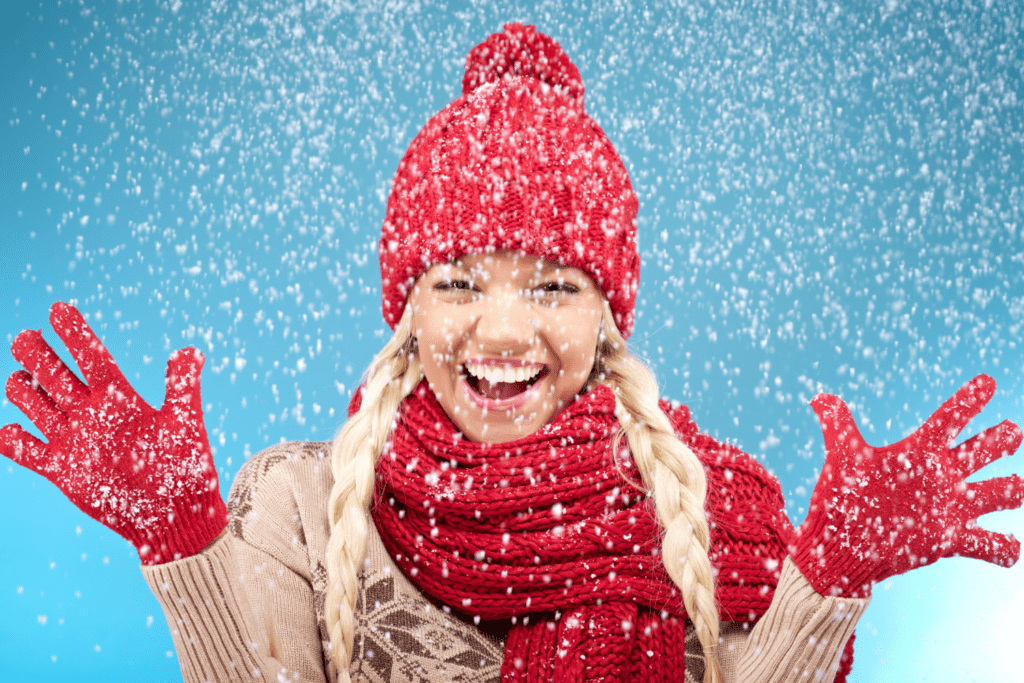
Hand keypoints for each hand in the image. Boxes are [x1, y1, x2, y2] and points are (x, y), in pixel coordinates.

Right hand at [0, 302, 227, 563]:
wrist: (173, 515)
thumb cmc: (185, 468)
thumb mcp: (185, 422)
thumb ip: (182, 387)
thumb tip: (191, 350)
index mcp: (120, 399)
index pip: (91, 358)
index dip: (75, 334)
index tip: (58, 308)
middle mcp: (93, 414)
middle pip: (57, 376)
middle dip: (40, 356)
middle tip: (27, 337)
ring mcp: (75, 440)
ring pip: (37, 406)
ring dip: (24, 391)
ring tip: (20, 379)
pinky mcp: (62, 470)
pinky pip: (27, 450)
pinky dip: (12, 439)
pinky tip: (8, 428)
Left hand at [790, 374, 1022, 596]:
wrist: (840, 544)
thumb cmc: (842, 498)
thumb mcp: (843, 457)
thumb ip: (837, 425)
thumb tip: (817, 397)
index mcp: (919, 451)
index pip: (950, 418)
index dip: (969, 400)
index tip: (989, 381)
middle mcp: (941, 475)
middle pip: (985, 449)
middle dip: (1002, 438)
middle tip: (1009, 432)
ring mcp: (950, 508)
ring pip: (1001, 492)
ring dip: (1013, 489)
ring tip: (1015, 487)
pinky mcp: (949, 540)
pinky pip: (989, 545)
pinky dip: (1004, 548)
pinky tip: (1008, 547)